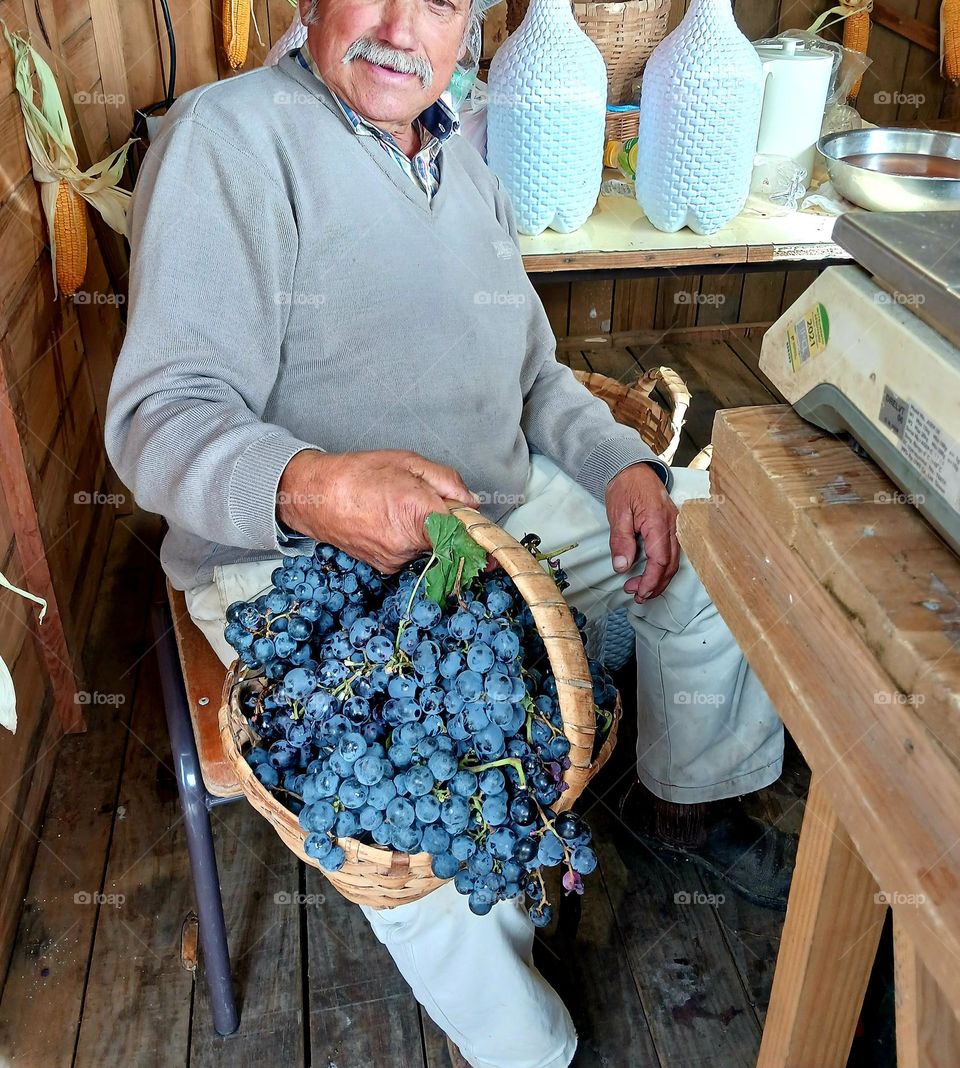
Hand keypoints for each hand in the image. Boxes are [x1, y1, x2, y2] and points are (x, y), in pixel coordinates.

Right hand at [277, 449, 478, 572]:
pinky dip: (409, 540)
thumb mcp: (408, 462)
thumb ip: (446, 481)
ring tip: (397, 508)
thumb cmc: (357, 473)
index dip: (480, 544)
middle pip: (449, 541)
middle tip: (426, 501)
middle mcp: (407, 542)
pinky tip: (388, 521)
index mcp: (417, 512)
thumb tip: (471, 502)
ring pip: (429, 548)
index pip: (463, 536)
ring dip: (426, 532)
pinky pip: (411, 554)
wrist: (313, 497)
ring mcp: (395, 558)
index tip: (495, 556)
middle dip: (448, 525)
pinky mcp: (386, 567)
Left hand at [605, 463, 678, 602]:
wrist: (633, 468)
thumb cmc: (625, 487)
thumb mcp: (617, 513)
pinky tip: (651, 572)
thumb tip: (623, 567)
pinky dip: (663, 567)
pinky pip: (673, 551)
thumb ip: (621, 541)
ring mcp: (675, 526)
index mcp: (658, 522)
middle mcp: (673, 526)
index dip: (651, 581)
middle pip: (671, 565)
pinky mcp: (672, 526)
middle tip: (636, 595)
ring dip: (659, 578)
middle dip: (655, 584)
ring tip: (640, 588)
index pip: (660, 560)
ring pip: (674, 560)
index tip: (638, 592)